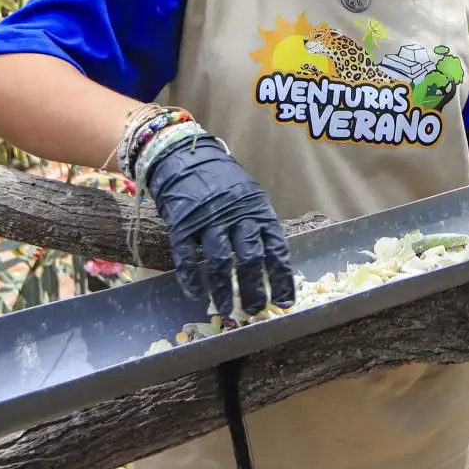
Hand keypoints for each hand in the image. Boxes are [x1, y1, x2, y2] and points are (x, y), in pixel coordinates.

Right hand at [142, 133, 295, 315]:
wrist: (186, 158)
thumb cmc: (223, 184)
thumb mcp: (250, 199)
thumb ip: (259, 227)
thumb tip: (273, 265)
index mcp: (258, 212)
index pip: (276, 248)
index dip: (282, 277)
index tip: (285, 300)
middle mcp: (236, 217)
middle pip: (250, 257)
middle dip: (255, 288)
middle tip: (257, 310)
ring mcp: (207, 221)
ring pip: (219, 261)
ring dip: (224, 289)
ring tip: (227, 309)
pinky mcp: (182, 225)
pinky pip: (186, 256)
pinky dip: (191, 278)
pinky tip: (196, 294)